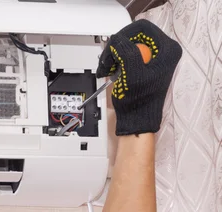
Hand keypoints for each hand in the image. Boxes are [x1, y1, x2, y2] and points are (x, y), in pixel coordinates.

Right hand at [96, 19, 181, 135]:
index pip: (142, 29)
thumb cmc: (139, 101)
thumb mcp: (132, 74)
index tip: (112, 48)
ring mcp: (153, 58)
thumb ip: (125, 52)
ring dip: (114, 55)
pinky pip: (126, 54)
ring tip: (108, 68)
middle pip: (134, 36)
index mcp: (167, 50)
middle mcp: (162, 51)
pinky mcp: (143, 64)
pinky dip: (116, 60)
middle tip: (108, 61)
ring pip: (127, 44)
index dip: (123, 36)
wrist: (136, 118)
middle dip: (116, 47)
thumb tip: (116, 39)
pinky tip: (112, 70)